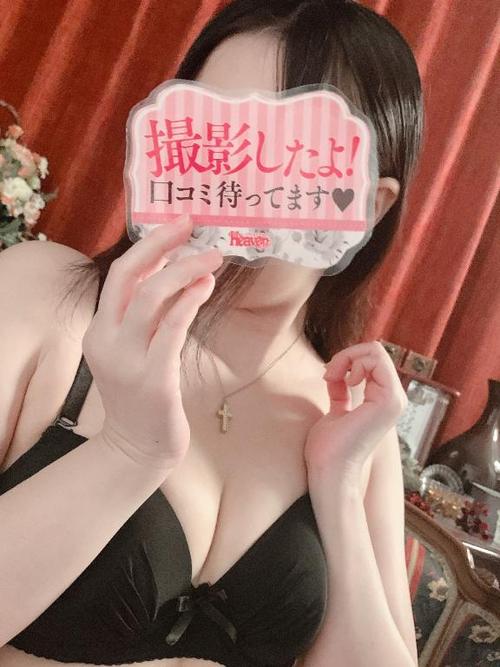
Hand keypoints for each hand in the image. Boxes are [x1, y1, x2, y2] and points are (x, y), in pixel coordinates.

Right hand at [81, 214, 223, 471]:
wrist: (137, 448)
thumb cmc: (142, 396)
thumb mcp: (134, 351)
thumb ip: (146, 317)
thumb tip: (174, 273)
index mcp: (100, 330)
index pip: (119, 276)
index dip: (148, 246)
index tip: (176, 226)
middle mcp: (106, 340)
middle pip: (127, 277)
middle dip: (159, 245)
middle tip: (191, 225)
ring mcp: (127, 360)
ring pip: (150, 298)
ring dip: (183, 272)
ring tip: (212, 258)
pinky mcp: (153, 378)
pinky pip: (171, 329)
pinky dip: (189, 302)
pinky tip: (207, 288)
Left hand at [303, 341, 406, 480]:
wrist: (330, 471)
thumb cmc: (329, 448)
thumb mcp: (336, 410)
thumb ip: (341, 391)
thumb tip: (337, 375)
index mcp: (382, 400)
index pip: (372, 359)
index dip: (347, 359)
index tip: (327, 376)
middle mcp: (393, 398)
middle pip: (375, 352)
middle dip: (347, 355)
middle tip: (328, 374)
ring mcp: (394, 399)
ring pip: (376, 352)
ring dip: (347, 357)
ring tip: (331, 376)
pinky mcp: (389, 400)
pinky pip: (376, 359)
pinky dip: (353, 361)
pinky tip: (341, 379)